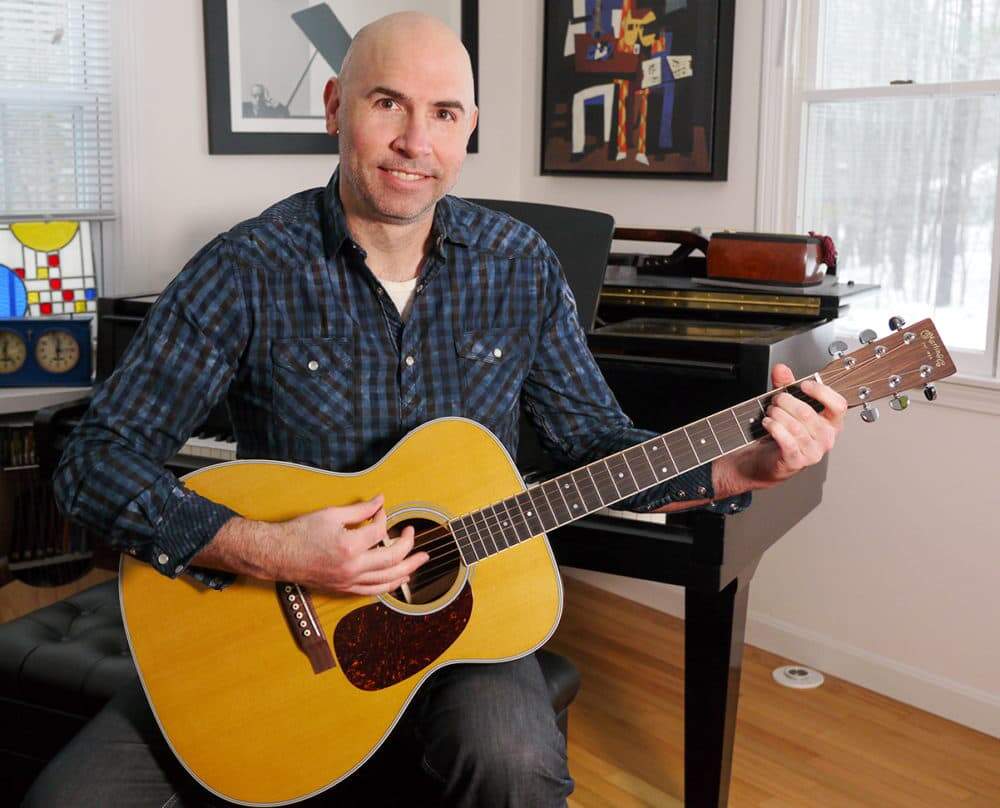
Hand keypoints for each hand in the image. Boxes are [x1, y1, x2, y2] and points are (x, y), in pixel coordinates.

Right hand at [275, 494, 428, 594]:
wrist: (278, 555)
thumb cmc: (300, 533)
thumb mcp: (331, 514)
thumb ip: (360, 509)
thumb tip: (380, 501)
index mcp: (349, 546)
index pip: (379, 530)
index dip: (384, 517)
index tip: (381, 510)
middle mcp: (352, 567)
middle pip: (392, 558)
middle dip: (408, 544)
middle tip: (413, 533)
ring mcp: (349, 581)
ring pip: (387, 579)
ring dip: (407, 569)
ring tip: (420, 560)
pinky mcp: (344, 589)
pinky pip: (373, 591)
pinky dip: (389, 585)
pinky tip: (399, 579)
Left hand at [717, 363, 847, 491]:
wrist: (768, 460)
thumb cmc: (783, 433)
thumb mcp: (787, 405)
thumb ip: (785, 384)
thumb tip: (781, 369)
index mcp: (831, 422)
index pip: (838, 405)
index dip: (821, 392)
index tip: (804, 385)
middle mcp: (826, 438)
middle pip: (808, 413)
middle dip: (786, 402)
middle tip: (776, 400)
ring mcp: (813, 451)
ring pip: (795, 425)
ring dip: (777, 414)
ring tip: (770, 412)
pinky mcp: (797, 460)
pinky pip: (786, 439)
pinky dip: (773, 427)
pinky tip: (768, 423)